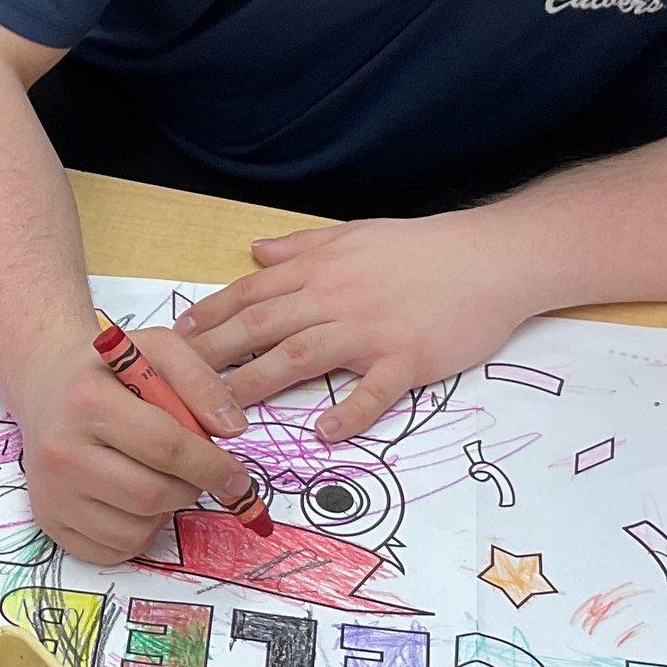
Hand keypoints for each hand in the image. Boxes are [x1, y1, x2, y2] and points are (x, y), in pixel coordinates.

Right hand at [10, 323, 261, 564]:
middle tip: (195, 472)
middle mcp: (60, 450)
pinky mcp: (49, 521)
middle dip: (190, 488)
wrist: (47, 389)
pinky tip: (133, 499)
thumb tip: (232, 429)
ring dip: (165, 511)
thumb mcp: (156, 350)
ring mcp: (51, 491)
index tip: (237, 476)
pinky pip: (115, 549)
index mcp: (87, 400)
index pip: (165, 447)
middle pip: (152, 494)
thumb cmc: (108, 373)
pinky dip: (139, 532)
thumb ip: (200, 381)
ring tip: (157, 477)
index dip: (212, 466)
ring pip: (136, 529)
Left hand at [179, 213, 542, 442]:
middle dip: (214, 355)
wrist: (492, 257)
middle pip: (262, 327)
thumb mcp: (355, 234)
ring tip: (224, 414)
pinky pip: (373, 390)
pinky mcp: (408, 359)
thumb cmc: (423, 248)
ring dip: (258, 385)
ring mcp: (370, 330)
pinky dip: (348, 412)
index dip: (210, 316)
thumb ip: (302, 247)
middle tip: (175, 383)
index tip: (174, 339)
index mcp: (321, 269)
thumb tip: (255, 251)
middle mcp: (336, 298)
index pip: (252, 294)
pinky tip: (322, 432)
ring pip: (301, 357)